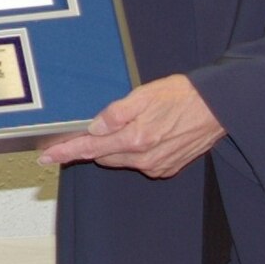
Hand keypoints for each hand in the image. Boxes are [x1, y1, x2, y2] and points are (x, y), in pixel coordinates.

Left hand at [38, 74, 224, 179]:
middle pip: (103, 156)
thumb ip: (115, 113)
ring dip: (115, 147)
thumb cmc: (182, 96)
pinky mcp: (167, 168)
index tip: (46, 157)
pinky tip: (147, 133)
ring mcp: (156, 165)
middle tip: (89, 129)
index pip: (90, 149)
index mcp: (135, 139)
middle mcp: (144, 158)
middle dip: (92, 145)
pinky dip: (134, 151)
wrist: (218, 107)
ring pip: (120, 159)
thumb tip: (93, 127)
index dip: (66, 153)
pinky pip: (140, 162)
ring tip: (131, 124)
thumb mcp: (144, 95)